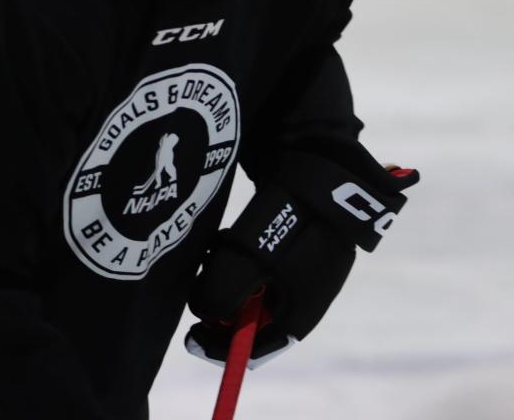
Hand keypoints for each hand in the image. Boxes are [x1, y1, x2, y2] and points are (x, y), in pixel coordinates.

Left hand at [185, 158, 417, 366]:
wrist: (322, 163)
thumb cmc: (288, 219)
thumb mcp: (244, 263)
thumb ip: (219, 295)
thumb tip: (203, 311)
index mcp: (299, 313)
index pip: (256, 349)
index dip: (220, 349)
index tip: (190, 335)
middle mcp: (304, 296)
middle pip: (253, 317)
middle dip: (221, 304)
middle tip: (199, 283)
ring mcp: (304, 267)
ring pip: (253, 286)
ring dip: (227, 275)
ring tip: (213, 251)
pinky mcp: (298, 240)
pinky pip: (259, 261)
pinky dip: (239, 255)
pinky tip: (227, 235)